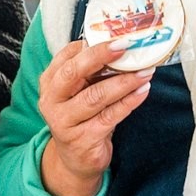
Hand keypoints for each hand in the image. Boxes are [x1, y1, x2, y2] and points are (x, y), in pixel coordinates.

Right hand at [37, 39, 152, 195]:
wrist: (76, 159)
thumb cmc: (81, 118)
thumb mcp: (78, 92)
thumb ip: (90, 72)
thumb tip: (118, 45)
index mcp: (49, 83)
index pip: (65, 57)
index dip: (89, 45)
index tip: (114, 36)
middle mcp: (51, 101)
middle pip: (73, 73)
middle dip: (100, 56)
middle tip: (125, 45)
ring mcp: (65, 122)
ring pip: (95, 96)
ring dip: (123, 82)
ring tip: (145, 71)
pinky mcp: (83, 139)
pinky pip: (109, 117)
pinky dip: (129, 102)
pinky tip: (143, 91)